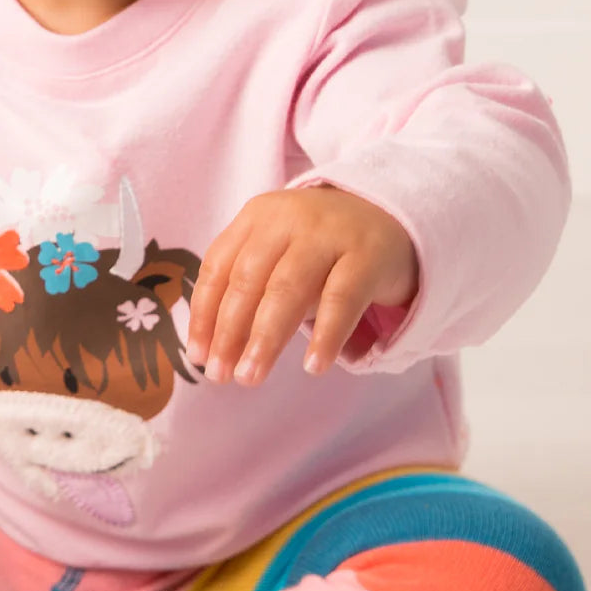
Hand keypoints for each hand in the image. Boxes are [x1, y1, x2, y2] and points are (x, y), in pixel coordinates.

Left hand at [185, 186, 417, 385]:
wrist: (393, 214)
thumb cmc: (320, 247)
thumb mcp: (278, 252)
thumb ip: (247, 288)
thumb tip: (210, 349)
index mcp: (257, 217)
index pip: (219, 267)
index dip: (204, 314)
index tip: (197, 356)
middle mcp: (289, 219)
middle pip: (248, 280)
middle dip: (229, 332)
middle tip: (219, 375)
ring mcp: (329, 234)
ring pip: (288, 291)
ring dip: (266, 339)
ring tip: (251, 377)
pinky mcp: (367, 255)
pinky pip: (341, 300)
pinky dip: (325, 335)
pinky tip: (313, 366)